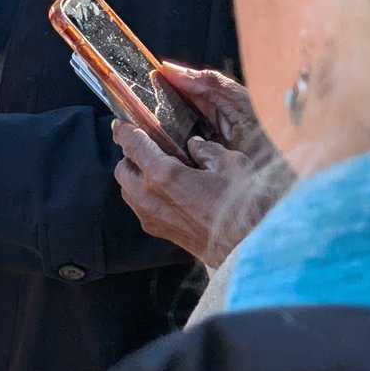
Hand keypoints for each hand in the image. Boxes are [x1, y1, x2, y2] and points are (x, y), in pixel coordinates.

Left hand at [116, 64, 290, 265]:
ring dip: (137, 177)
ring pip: (128, 190)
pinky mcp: (159, 232)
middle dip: (131, 155)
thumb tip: (194, 145)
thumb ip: (207, 150)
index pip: (133, 145)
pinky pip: (140, 207)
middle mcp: (148, 197)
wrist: (248, 246)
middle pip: (123, 170)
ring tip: (161, 168)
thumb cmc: (242, 205)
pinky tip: (169, 190)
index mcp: (162, 175)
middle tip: (150, 146)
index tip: (121, 124)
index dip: (124, 131)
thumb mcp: (230, 164)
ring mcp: (151, 217)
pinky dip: (145, 194)